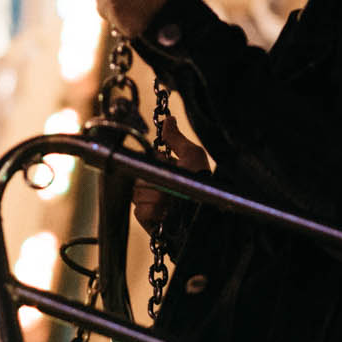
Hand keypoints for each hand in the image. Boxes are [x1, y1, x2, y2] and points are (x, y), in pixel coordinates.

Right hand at [132, 113, 210, 235]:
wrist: (203, 211)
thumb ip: (177, 138)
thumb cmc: (202, 181)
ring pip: (138, 195)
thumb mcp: (192, 155)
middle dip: (154, 181)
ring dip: (155, 197)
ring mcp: (152, 205)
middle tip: (170, 185)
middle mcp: (157, 187)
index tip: (165, 164)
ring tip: (171, 200)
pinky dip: (152, 211)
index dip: (154, 163)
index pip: (144, 161)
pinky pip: (139, 212)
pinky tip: (165, 212)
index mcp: (165, 170)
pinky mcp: (149, 222)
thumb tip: (169, 119)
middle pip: (138, 178)